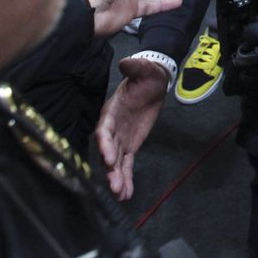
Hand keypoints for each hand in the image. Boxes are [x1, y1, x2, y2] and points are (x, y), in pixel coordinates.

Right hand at [96, 56, 169, 199]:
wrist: (153, 83)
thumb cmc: (145, 76)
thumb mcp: (143, 69)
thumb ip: (134, 68)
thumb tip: (127, 62)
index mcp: (111, 112)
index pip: (104, 131)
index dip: (104, 145)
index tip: (108, 158)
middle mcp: (112, 129)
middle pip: (108, 151)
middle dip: (110, 169)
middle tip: (114, 185)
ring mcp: (120, 139)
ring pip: (116, 162)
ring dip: (117, 178)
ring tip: (120, 195)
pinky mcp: (130, 145)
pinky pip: (127, 164)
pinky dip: (126, 178)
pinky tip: (126, 194)